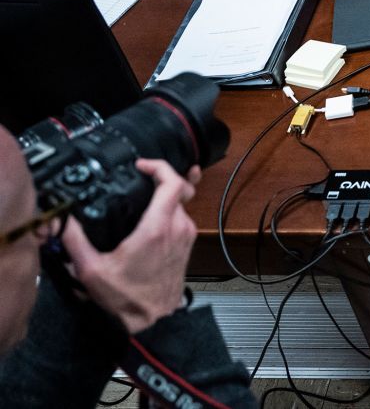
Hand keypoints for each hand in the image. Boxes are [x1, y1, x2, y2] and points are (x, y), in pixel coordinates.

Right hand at [60, 159, 196, 334]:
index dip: (159, 166)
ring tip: (145, 194)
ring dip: (166, 195)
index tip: (141, 165)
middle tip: (142, 175)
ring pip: (181, 203)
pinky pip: (183, 218)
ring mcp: (186, 237)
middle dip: (161, 178)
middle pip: (180, 188)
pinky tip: (154, 214)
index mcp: (158, 228)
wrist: (150, 321)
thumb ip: (74, 241)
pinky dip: (170, 209)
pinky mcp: (187, 245)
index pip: (173, 182)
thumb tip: (63, 221)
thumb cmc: (125, 299)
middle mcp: (178, 228)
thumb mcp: (90, 269)